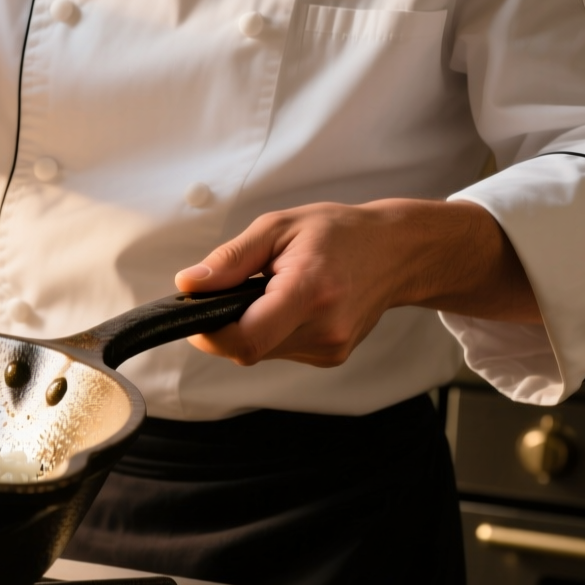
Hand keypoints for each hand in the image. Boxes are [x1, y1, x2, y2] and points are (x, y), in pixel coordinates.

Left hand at [176, 199, 540, 366]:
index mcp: (308, 291)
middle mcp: (325, 328)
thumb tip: (188, 285)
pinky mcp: (332, 357)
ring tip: (271, 291)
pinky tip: (288, 305)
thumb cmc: (338, 233)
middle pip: (247, 349)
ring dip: (250, 327)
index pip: (245, 339)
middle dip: (227, 324)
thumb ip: (230, 260)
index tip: (197, 311)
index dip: (209, 333)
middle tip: (236, 289)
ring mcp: (332, 348)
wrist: (396, 251)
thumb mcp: (277, 228)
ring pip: (261, 352)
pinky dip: (272, 331)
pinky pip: (280, 351)